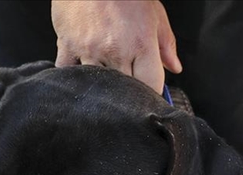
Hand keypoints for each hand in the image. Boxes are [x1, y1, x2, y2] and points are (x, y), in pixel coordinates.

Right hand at [51, 0, 181, 93]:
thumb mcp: (154, 13)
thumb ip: (166, 43)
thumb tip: (174, 67)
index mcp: (141, 43)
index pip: (151, 86)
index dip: (151, 94)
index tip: (148, 93)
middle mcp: (116, 50)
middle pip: (124, 92)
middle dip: (127, 94)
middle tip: (126, 83)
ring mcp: (90, 50)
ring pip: (96, 87)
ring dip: (101, 86)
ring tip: (104, 74)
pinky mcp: (67, 46)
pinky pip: (68, 73)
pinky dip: (74, 76)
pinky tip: (80, 70)